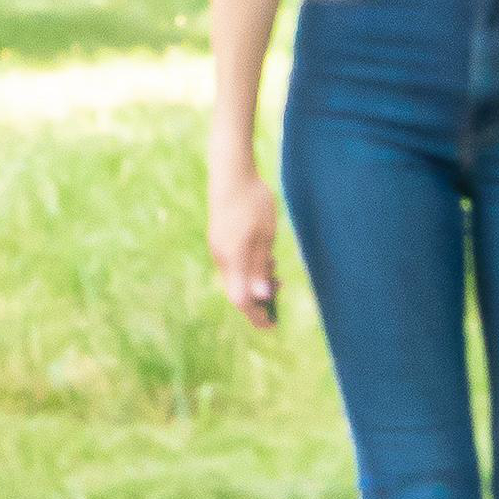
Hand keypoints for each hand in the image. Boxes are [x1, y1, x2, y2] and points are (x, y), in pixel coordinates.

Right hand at [204, 146, 284, 326]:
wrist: (231, 173)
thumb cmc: (252, 202)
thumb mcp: (265, 235)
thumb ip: (261, 267)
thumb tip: (261, 296)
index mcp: (233, 259)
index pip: (242, 300)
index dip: (256, 315)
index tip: (273, 324)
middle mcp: (221, 258)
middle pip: (238, 291)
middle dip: (259, 298)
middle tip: (281, 289)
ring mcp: (218, 248)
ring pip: (237, 277)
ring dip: (256, 280)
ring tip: (276, 270)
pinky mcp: (219, 240)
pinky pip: (234, 264)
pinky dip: (249, 268)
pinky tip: (263, 255)